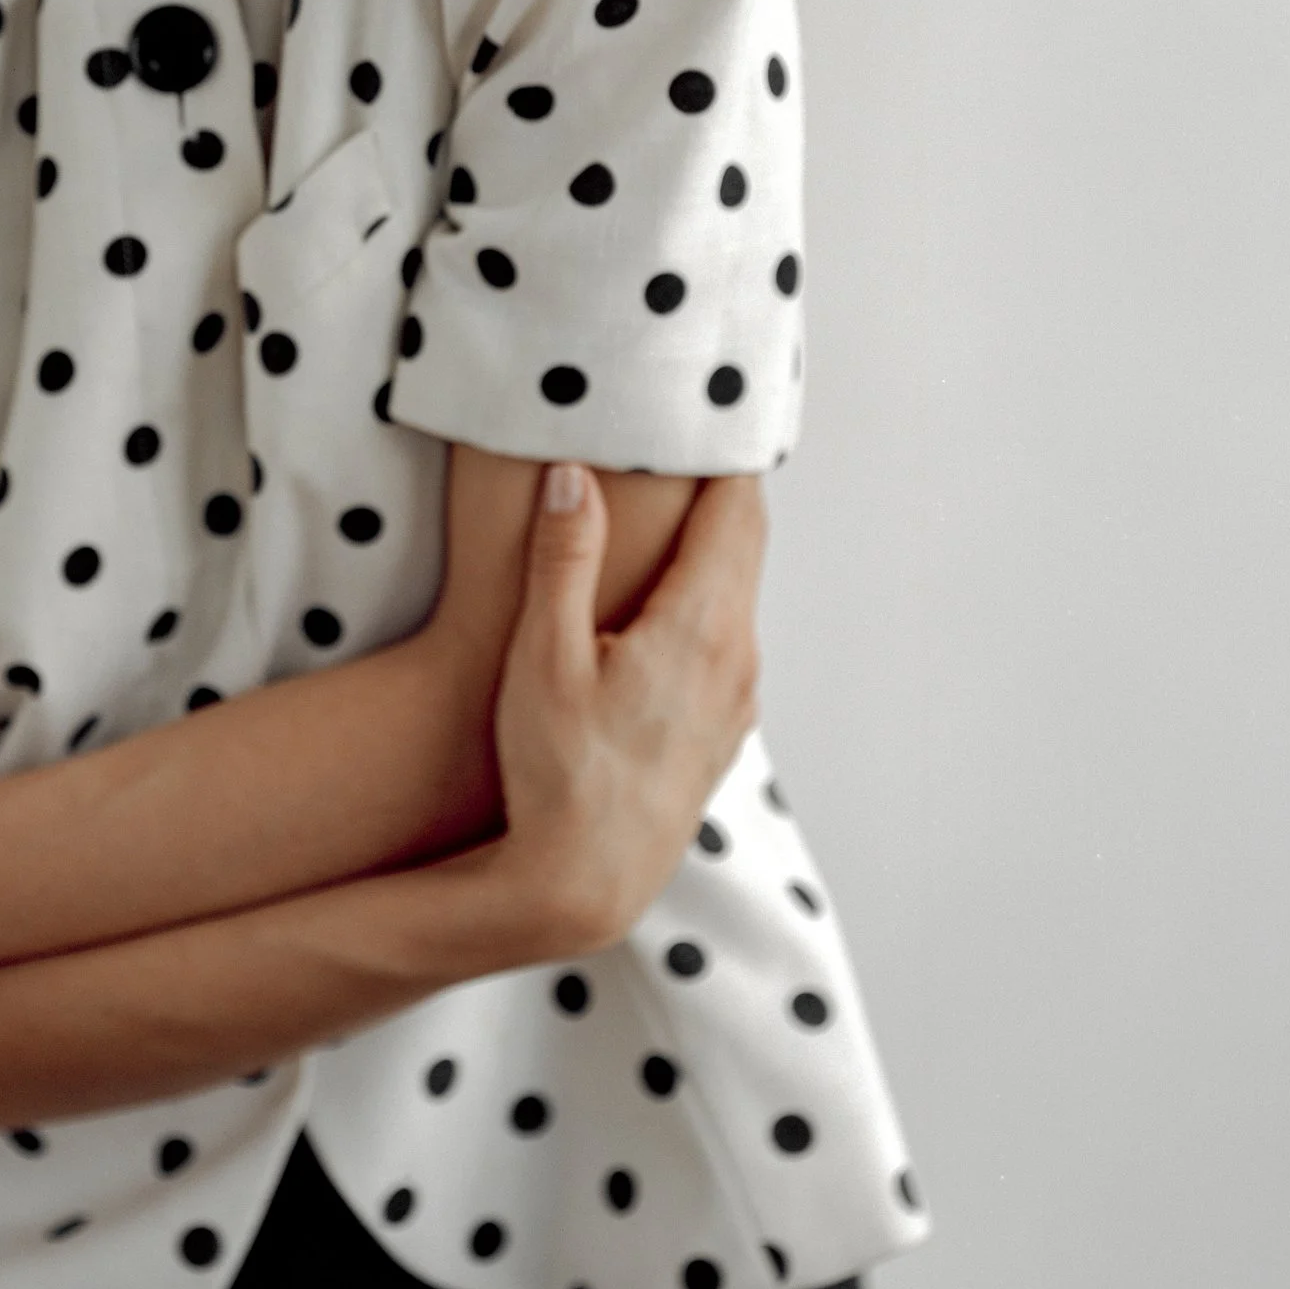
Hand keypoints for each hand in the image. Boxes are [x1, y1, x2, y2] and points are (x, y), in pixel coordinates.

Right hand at [487, 463, 765, 954]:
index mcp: (701, 626)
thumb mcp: (543, 657)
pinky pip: (727, 636)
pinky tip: (663, 597)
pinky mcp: (722, 729)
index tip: (711, 405)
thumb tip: (575, 473)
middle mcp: (737, 656)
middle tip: (693, 430)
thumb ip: (563, 558)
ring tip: (674, 499)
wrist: (585, 883)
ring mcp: (736, 697)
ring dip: (714, 543)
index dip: (726, 453)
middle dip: (722, 485)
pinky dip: (706, 595)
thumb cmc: (557, 773)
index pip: (737, 509)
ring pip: (737, 592)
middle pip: (746, 543)